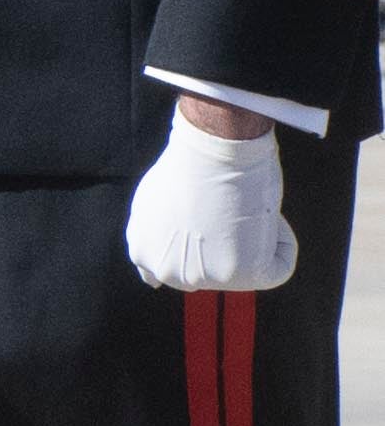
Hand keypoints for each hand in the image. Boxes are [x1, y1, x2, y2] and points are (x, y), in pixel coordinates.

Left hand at [134, 104, 298, 294]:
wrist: (211, 148)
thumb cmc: (190, 163)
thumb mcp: (154, 202)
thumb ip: (158, 233)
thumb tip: (160, 268)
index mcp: (143, 252)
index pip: (175, 267)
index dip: (203, 242)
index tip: (213, 222)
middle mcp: (166, 272)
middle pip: (215, 270)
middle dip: (228, 243)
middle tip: (228, 206)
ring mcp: (202, 277)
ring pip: (249, 266)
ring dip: (254, 236)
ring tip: (238, 205)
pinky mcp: (239, 275)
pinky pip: (280, 269)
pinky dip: (283, 240)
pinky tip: (260, 214)